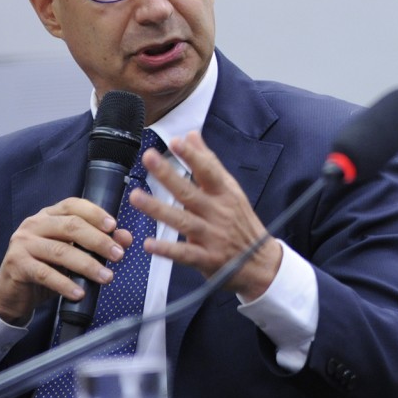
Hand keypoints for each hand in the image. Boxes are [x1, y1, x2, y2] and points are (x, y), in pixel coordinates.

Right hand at [0, 198, 130, 324]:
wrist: (13, 291)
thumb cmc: (46, 266)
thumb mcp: (73, 252)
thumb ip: (98, 242)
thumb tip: (125, 238)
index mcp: (49, 215)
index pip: (74, 205)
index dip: (95, 213)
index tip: (114, 226)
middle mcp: (34, 224)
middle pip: (71, 226)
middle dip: (98, 241)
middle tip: (118, 255)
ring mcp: (23, 243)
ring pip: (60, 251)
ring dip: (88, 265)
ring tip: (107, 277)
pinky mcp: (17, 264)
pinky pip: (45, 273)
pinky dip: (65, 283)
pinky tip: (80, 292)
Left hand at [129, 131, 282, 300]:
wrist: (262, 262)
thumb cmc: (241, 222)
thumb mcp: (231, 190)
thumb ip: (209, 163)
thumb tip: (192, 135)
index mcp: (225, 193)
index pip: (209, 170)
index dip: (193, 156)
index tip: (176, 141)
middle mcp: (219, 212)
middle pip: (190, 192)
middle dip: (168, 175)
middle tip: (149, 158)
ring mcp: (213, 236)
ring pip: (182, 221)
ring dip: (158, 209)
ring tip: (135, 197)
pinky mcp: (207, 259)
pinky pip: (184, 254)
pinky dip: (167, 250)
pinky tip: (149, 244)